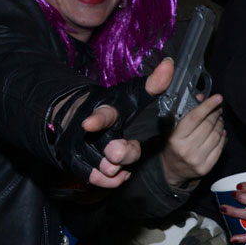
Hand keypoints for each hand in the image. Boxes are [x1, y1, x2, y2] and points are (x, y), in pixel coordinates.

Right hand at [77, 59, 175, 187]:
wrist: (81, 117)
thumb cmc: (114, 107)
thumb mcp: (133, 94)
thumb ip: (153, 84)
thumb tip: (169, 65)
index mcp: (106, 110)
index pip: (102, 115)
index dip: (97, 120)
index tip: (89, 125)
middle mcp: (90, 130)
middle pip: (106, 148)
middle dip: (117, 154)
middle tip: (122, 153)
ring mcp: (81, 146)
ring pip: (100, 165)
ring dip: (114, 169)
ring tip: (124, 167)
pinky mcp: (76, 161)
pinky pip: (92, 177)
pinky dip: (108, 180)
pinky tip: (120, 175)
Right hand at [160, 94, 226, 186]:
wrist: (171, 171)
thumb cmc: (172, 147)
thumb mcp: (172, 130)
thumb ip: (186, 113)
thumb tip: (201, 97)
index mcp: (175, 138)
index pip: (195, 117)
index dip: (208, 105)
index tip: (218, 97)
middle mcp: (186, 149)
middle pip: (208, 125)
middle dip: (215, 113)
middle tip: (218, 107)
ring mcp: (197, 159)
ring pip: (216, 135)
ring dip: (220, 124)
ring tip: (219, 119)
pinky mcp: (206, 167)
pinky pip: (220, 147)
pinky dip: (222, 137)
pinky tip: (221, 131)